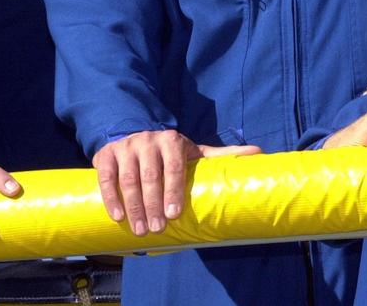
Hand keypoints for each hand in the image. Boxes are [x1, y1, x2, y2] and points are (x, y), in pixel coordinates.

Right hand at [92, 130, 259, 234]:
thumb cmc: (169, 152)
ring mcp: (126, 147)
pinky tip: (118, 216)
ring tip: (140, 229)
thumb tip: (259, 153)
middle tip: (157, 228)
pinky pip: (106, 177)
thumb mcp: (194, 153)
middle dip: (152, 204)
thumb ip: (223, 156)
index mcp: (172, 141)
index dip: (173, 190)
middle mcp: (148, 141)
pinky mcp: (106, 154)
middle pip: (150, 175)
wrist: (135, 136)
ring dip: (133, 205)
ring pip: (128, 178)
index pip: (174, 165)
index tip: (174, 214)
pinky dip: (111, 196)